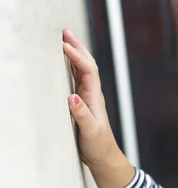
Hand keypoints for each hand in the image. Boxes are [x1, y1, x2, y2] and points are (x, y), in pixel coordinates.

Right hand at [62, 29, 133, 187]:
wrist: (103, 156)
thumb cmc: (98, 145)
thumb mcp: (90, 131)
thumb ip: (81, 114)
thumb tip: (71, 96)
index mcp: (94, 97)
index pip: (88, 70)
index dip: (77, 56)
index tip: (63, 45)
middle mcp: (92, 93)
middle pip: (86, 64)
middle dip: (77, 47)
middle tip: (64, 32)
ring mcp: (87, 96)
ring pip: (81, 69)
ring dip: (74, 53)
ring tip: (63, 39)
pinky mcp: (80, 102)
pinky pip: (75, 79)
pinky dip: (69, 67)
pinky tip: (63, 62)